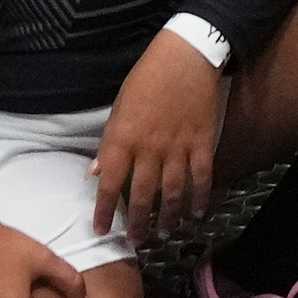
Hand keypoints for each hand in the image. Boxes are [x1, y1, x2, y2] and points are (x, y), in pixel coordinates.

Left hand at [90, 21, 229, 237]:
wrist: (186, 56)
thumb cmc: (147, 77)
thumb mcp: (119, 106)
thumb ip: (109, 143)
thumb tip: (95, 172)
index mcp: (123, 138)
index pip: (108, 184)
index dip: (103, 210)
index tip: (100, 229)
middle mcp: (149, 149)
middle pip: (142, 195)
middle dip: (137, 222)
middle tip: (136, 242)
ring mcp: (178, 148)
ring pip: (172, 193)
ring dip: (168, 217)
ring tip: (164, 234)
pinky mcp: (202, 143)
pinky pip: (202, 177)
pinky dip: (200, 198)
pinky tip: (197, 214)